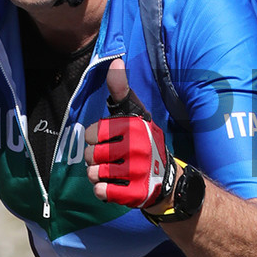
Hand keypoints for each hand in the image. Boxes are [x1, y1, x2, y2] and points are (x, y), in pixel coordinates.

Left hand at [86, 58, 174, 209]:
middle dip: (94, 158)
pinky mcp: (135, 194)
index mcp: (133, 127)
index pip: (90, 133)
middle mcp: (136, 148)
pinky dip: (102, 191)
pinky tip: (113, 186)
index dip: (92, 138)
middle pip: (89, 154)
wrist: (167, 179)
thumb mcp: (136, 114)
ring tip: (111, 172)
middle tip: (109, 159)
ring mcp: (136, 172)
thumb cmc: (145, 142)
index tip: (105, 140)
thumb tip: (116, 63)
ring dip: (98, 175)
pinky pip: (101, 192)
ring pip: (93, 174)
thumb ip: (121, 91)